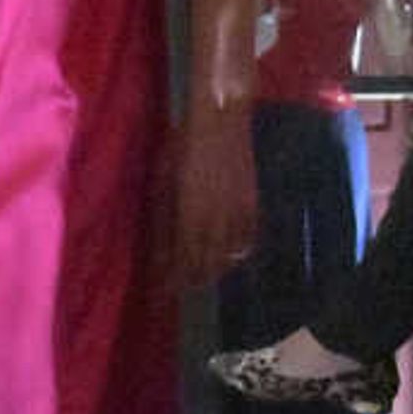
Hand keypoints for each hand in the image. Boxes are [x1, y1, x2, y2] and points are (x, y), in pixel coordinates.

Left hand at [175, 107, 255, 277]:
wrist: (220, 121)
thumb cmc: (182, 147)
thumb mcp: (162, 183)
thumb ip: (162, 220)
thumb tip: (159, 252)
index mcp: (189, 217)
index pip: (180, 261)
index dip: (170, 280)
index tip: (161, 292)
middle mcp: (215, 222)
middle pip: (204, 266)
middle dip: (190, 280)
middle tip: (178, 289)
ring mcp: (237, 215)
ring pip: (227, 259)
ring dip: (213, 271)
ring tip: (201, 277)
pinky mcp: (253, 206)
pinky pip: (247, 242)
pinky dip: (237, 254)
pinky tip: (228, 256)